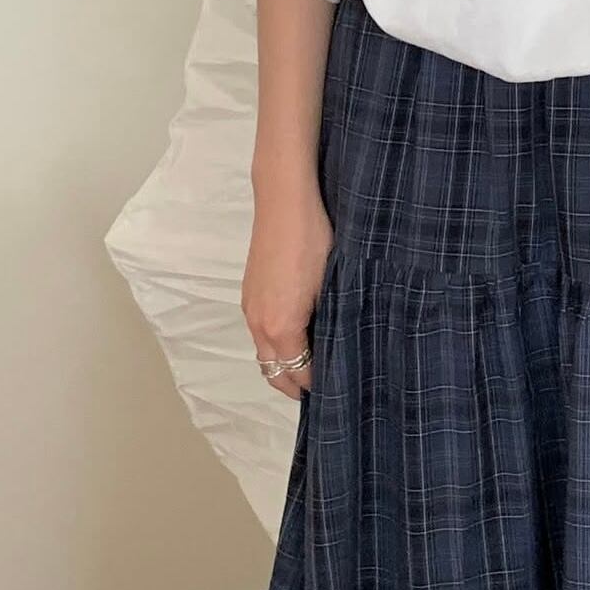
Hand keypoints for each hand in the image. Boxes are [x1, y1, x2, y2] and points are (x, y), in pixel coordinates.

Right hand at [242, 179, 333, 400]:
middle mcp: (258, 324)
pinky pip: (260, 334)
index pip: (298, 375)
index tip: (340, 388)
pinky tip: (299, 336)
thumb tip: (336, 348)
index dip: (319, 385)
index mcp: (280, 327)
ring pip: (265, 353)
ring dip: (285, 365)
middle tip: (325, 387)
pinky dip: (276, 345)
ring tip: (314, 364)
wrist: (285, 202)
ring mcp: (250, 308)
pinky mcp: (249, 294)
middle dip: (296, 384)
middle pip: (274, 372)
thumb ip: (329, 324)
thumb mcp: (330, 285)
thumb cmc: (314, 241)